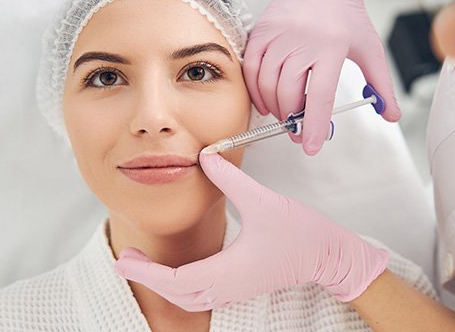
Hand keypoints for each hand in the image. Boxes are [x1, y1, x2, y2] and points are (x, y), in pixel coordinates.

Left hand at [113, 153, 388, 311]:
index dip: (146, 271)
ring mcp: (235, 289)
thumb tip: (205, 156)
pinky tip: (177, 272)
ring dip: (164, 284)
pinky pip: (202, 295)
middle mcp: (228, 286)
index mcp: (227, 271)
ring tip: (144, 265)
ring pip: (188, 298)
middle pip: (176, 293)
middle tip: (125, 259)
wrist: (330, 256)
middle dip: (148, 278)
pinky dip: (182, 287)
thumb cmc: (302, 234)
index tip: (124, 259)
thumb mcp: (263, 200)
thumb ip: (230, 178)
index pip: (175, 279)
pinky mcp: (242, 286)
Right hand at [243, 0, 400, 154]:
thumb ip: (381, 84)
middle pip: (288, 93)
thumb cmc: (348, 14)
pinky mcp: (261, 30)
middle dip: (291, 120)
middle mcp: (301, 40)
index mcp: (331, 46)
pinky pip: (250, 68)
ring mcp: (278, 34)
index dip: (313, 124)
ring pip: (266, 83)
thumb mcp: (370, 48)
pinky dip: (255, 90)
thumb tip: (391, 114)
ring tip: (285, 117)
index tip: (310, 146)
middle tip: (298, 132)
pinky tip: (266, 101)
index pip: (319, 95)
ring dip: (273, 108)